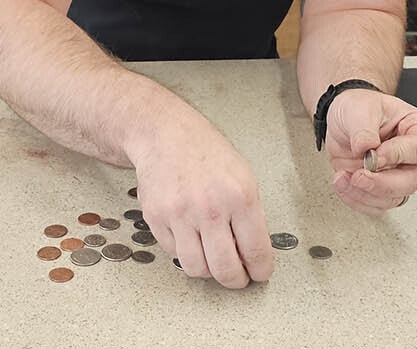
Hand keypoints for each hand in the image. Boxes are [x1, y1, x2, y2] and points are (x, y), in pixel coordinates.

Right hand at [130, 116, 273, 288]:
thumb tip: (254, 253)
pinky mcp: (157, 218)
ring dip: (208, 270)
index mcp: (239, 197)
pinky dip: (185, 252)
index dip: (260, 270)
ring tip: (213, 259)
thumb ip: (251, 216)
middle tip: (237, 277)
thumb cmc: (206, 154)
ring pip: (197, 268)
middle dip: (235, 280)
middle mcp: (209, 207)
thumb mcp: (243, 177)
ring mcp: (180, 215)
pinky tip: (191, 237)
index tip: (259, 273)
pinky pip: (174, 254)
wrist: (166, 135)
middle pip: (225, 269)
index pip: (256, 251)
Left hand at [324, 88, 416, 214]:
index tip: (373, 155)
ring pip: (392, 198)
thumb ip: (364, 129)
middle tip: (359, 176)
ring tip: (343, 177)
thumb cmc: (360, 108)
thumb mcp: (361, 108)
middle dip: (381, 184)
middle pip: (410, 181)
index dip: (395, 156)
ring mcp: (400, 176)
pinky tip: (343, 183)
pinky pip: (375, 206)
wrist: (344, 120)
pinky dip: (356, 199)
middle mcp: (414, 158)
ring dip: (364, 193)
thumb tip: (366, 147)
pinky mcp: (382, 189)